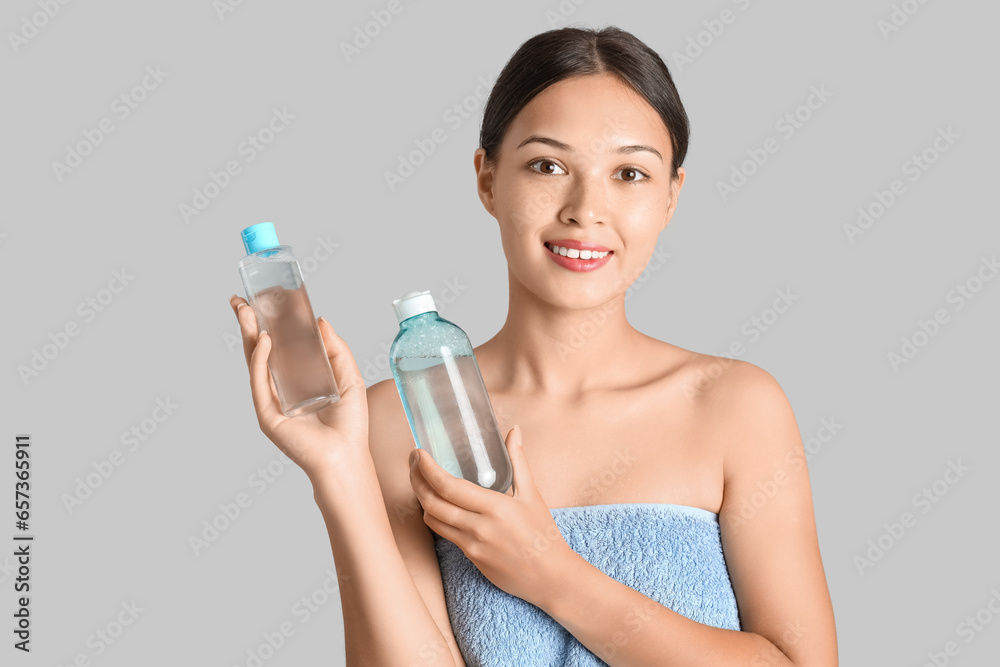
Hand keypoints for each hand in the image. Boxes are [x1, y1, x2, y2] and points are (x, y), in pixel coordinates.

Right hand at [229, 294, 368, 482]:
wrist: (347, 456)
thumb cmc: (350, 424)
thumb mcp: (348, 376)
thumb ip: (336, 349)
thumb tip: (319, 320)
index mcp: (297, 380)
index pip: (278, 347)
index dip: (268, 325)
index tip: (261, 301)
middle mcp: (280, 389)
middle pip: (260, 351)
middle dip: (248, 325)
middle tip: (240, 300)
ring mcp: (271, 401)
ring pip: (254, 362)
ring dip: (248, 335)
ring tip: (245, 310)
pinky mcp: (268, 414)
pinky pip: (260, 382)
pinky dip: (260, 359)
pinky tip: (264, 339)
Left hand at [408, 425, 573, 606]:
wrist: (550, 577)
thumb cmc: (544, 533)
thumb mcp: (533, 494)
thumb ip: (518, 460)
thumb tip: (515, 431)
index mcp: (494, 507)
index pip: (448, 486)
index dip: (427, 469)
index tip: (419, 453)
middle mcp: (478, 527)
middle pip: (432, 502)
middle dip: (416, 480)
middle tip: (413, 462)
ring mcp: (472, 545)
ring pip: (432, 520)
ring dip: (421, 498)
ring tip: (420, 480)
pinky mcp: (470, 558)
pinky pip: (444, 534)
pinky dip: (435, 516)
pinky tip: (436, 504)